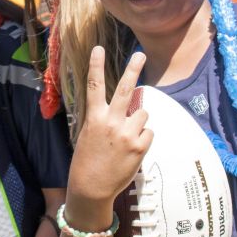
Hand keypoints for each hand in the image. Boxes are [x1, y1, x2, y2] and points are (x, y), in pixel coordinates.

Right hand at [67, 49, 151, 203]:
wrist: (92, 187)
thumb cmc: (87, 161)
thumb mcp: (89, 135)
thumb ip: (105, 119)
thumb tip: (127, 108)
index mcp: (94, 118)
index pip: (94, 87)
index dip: (96, 66)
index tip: (98, 49)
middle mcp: (111, 122)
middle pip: (126, 89)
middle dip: (133, 69)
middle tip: (140, 55)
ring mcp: (127, 134)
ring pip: (143, 114)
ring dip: (139, 121)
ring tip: (127, 138)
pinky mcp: (139, 146)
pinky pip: (148, 133)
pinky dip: (143, 138)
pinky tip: (132, 150)